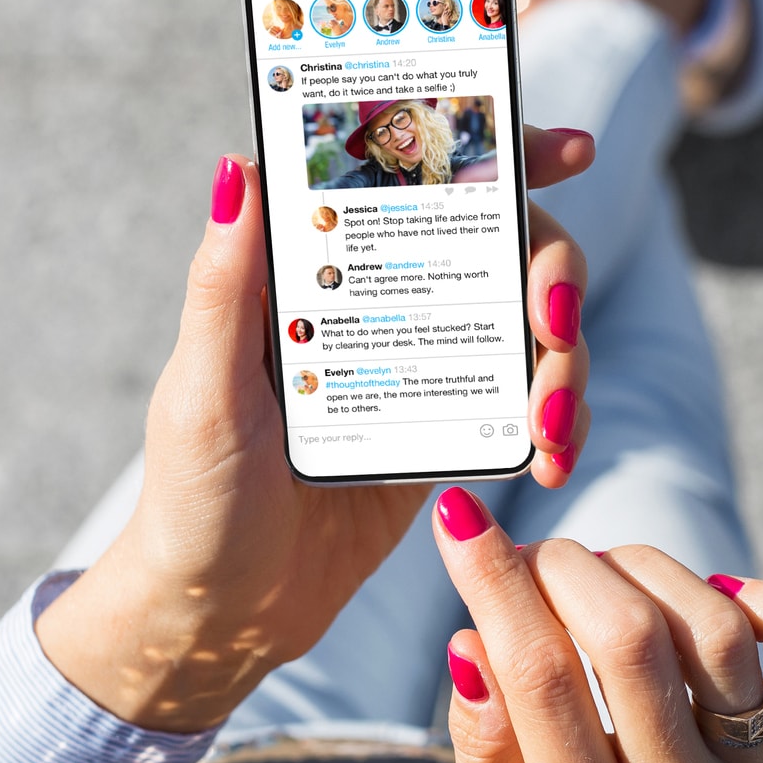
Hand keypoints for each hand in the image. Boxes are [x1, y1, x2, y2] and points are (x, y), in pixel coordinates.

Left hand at [34, 128, 595, 731]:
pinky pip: (525, 399)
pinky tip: (552, 456)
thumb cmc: (192, 498)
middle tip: (555, 322)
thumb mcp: (204, 392)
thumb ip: (224, 285)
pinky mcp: (448, 426)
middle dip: (554, 271)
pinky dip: (556, 419)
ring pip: (529, 321)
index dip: (496, 149)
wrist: (223, 614)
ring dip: (565, 361)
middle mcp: (377, 297)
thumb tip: (238, 164)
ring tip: (554, 428)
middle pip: (501, 242)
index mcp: (313, 266)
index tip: (569, 147)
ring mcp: (421, 361)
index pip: (412, 178)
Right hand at [431, 487, 762, 762]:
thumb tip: (473, 643)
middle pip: (631, 641)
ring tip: (605, 574)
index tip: (461, 520)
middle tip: (537, 559)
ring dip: (647, 570)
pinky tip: (712, 593)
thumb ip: (481, 748)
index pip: (540, 679)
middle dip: (567, 568)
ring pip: (717, 632)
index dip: (494, 582)